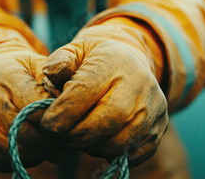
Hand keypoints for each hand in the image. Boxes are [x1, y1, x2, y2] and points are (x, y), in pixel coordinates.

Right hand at [0, 27, 68, 171]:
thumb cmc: (22, 71)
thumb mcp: (39, 65)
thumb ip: (56, 81)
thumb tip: (70, 104)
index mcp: (5, 75)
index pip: (33, 105)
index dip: (53, 118)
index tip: (67, 123)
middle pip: (22, 131)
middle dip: (48, 142)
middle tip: (64, 144)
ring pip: (10, 149)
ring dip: (35, 154)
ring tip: (49, 148)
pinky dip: (17, 160)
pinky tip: (31, 151)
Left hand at [40, 23, 168, 166]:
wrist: (133, 63)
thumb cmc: (96, 60)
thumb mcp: (76, 50)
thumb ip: (59, 61)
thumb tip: (51, 75)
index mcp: (114, 62)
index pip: (85, 92)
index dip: (62, 113)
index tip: (46, 123)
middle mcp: (140, 84)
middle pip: (105, 121)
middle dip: (75, 135)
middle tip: (59, 136)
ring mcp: (153, 109)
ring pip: (119, 142)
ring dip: (91, 146)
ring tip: (77, 136)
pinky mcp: (158, 129)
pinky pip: (133, 154)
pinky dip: (111, 154)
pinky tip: (97, 141)